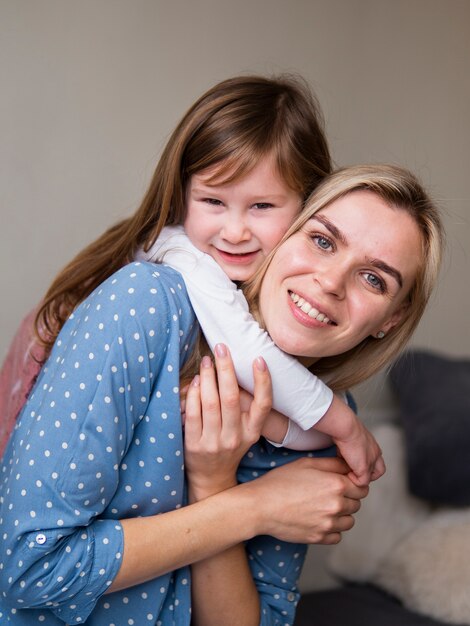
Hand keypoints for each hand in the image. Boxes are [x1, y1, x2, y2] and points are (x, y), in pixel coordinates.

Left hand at [184, 344, 271, 500]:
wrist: (212, 478)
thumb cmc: (229, 446)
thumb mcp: (244, 431)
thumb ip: (244, 407)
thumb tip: (233, 369)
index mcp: (252, 432)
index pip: (263, 405)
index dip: (263, 381)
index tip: (259, 359)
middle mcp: (236, 438)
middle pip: (232, 398)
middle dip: (226, 369)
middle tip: (221, 348)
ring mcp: (215, 443)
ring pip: (211, 403)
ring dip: (208, 377)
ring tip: (207, 361)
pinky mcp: (195, 446)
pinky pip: (194, 413)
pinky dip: (194, 393)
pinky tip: (195, 381)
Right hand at [247, 456, 367, 544]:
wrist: (261, 506)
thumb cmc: (281, 481)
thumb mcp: (307, 463)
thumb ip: (333, 463)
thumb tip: (351, 466)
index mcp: (336, 484)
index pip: (362, 487)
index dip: (354, 484)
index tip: (344, 483)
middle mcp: (336, 505)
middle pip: (357, 504)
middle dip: (347, 498)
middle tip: (328, 493)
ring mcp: (329, 524)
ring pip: (349, 521)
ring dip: (341, 515)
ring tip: (322, 506)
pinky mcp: (320, 538)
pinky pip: (337, 536)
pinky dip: (332, 529)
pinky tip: (318, 519)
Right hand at [316, 394, 384, 485]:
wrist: (346, 426)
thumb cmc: (344, 427)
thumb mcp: (349, 436)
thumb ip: (349, 445)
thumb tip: (341, 452)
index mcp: (372, 445)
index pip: (375, 459)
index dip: (366, 464)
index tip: (353, 463)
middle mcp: (374, 453)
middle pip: (378, 470)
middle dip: (367, 474)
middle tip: (354, 472)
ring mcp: (371, 462)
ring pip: (370, 477)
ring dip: (359, 478)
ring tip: (348, 474)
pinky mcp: (364, 469)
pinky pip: (361, 482)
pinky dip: (353, 480)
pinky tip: (346, 474)